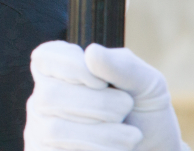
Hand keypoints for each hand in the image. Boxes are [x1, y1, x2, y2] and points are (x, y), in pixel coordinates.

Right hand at [25, 40, 184, 150]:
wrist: (153, 149)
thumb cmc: (144, 111)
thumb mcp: (146, 82)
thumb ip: (122, 66)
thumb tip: (91, 52)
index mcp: (58, 69)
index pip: (45, 58)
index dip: (72, 67)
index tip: (102, 81)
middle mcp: (42, 97)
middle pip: (49, 95)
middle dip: (98, 104)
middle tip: (125, 107)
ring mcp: (40, 130)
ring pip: (54, 130)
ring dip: (104, 134)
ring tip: (131, 134)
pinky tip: (119, 150)